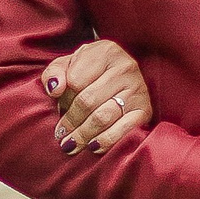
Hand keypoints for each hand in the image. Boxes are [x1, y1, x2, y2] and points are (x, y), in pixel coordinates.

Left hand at [42, 39, 152, 154]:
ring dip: (84, 134)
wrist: (120, 76)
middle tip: (61, 135)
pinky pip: (124, 129)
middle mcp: (125, 67)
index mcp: (105, 51)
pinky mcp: (145, 109)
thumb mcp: (69, 64)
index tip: (58, 109)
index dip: (63, 99)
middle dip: (71, 121)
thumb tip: (55, 89)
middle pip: (88, 101)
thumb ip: (54, 73)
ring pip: (103, 117)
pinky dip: (107, 140)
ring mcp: (138, 88)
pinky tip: (93, 147)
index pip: (75, 80)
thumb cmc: (89, 71)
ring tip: (71, 145)